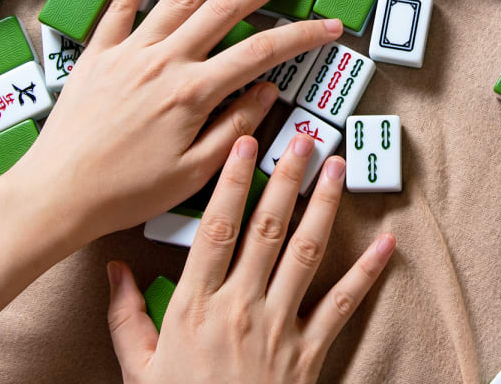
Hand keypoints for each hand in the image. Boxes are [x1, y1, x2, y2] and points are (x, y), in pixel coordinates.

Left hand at [6, 0, 342, 247]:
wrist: (56, 194)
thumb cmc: (125, 194)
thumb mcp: (193, 173)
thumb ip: (235, 128)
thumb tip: (268, 91)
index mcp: (192, 94)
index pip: (261, 53)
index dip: (301, 36)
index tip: (329, 26)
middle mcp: (164, 62)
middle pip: (224, 10)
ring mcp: (129, 52)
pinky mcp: (98, 53)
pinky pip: (120, 5)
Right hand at [105, 133, 395, 383]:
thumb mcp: (138, 369)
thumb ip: (125, 316)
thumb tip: (114, 268)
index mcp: (195, 306)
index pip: (217, 228)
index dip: (233, 181)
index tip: (244, 144)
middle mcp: (240, 308)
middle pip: (267, 228)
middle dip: (287, 178)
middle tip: (303, 139)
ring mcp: (279, 328)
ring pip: (306, 252)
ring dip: (325, 206)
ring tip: (338, 168)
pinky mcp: (309, 353)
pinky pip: (342, 305)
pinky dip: (367, 272)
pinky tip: (386, 243)